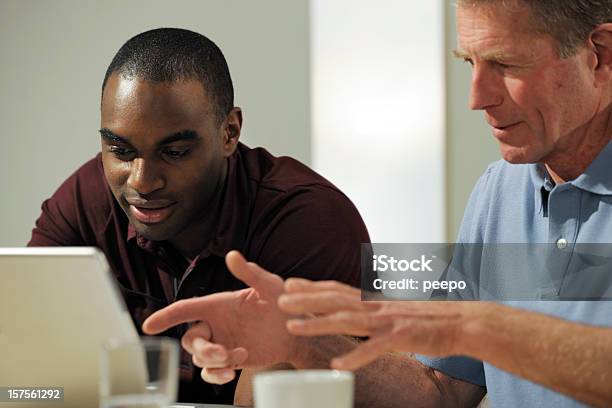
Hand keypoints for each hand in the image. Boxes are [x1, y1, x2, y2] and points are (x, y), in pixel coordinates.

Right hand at [142, 251, 300, 383]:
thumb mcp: (269, 286)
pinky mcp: (230, 361)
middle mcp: (216, 324)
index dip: (166, 316)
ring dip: (216, 362)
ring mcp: (222, 343)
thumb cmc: (283, 303)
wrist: (296, 331)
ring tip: (241, 355)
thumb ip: (250, 272)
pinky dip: (217, 375)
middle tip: (222, 352)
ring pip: (200, 359)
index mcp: (219, 304)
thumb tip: (233, 255)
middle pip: (191, 340)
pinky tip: (233, 371)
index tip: (149, 326)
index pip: (186, 309)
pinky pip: (211, 373)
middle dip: (203, 349)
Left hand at [278, 278, 488, 369]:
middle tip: (279, 299)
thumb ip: (373, 308)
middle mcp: (376, 306)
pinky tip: (338, 366)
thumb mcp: (394, 309)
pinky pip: (374, 349)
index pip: (337, 289)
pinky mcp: (401, 338)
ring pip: (346, 321)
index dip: (312, 286)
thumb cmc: (427, 318)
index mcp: (374, 300)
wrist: (462, 322)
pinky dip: (356, 357)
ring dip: (318, 324)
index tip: (289, 283)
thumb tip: (355, 309)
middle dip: (305, 300)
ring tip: (293, 327)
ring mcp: (388, 321)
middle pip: (335, 300)